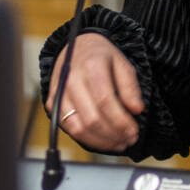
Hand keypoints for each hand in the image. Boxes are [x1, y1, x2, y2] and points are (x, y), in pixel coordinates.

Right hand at [45, 33, 143, 151]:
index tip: (133, 130)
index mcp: (91, 66)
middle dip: (113, 134)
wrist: (77, 46)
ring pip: (79, 128)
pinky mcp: (52, 103)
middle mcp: (71, 79)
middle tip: (129, 139)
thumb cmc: (101, 56)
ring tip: (118, 143)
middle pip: (92, 118)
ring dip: (101, 141)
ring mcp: (59, 92)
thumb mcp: (122, 63)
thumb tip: (136, 109)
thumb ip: (130, 87)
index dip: (121, 121)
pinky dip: (87, 139)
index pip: (105, 101)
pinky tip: (102, 140)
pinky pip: (68, 128)